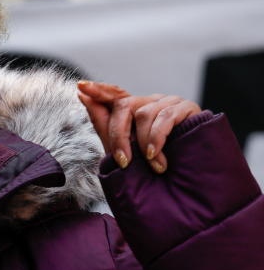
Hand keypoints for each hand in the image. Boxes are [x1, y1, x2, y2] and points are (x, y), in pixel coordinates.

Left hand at [77, 80, 200, 173]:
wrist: (188, 182)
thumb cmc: (152, 166)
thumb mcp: (122, 147)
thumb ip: (103, 122)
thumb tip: (81, 94)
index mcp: (133, 110)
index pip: (114, 95)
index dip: (99, 90)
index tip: (81, 86)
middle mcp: (150, 102)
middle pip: (124, 106)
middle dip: (119, 136)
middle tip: (123, 162)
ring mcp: (169, 102)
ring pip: (144, 114)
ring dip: (144, 143)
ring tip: (152, 165)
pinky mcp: (188, 107)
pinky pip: (166, 116)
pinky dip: (158, 138)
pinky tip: (156, 155)